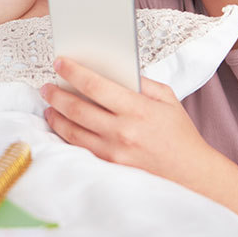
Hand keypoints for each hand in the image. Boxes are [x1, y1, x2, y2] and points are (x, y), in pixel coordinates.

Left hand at [41, 57, 220, 182]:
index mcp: (138, 109)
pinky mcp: (109, 166)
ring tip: (49, 105)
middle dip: (55, 94)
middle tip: (46, 87)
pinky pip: (79, 148)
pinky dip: (66, 135)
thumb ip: (141, 82)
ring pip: (72, 130)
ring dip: (55, 116)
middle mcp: (123, 131)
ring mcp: (114, 151)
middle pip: (76, 108)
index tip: (60, 63)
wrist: (191, 173)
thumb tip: (112, 69)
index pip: (96, 86)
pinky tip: (61, 126)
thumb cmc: (179, 134)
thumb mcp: (167, 99)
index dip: (73, 72)